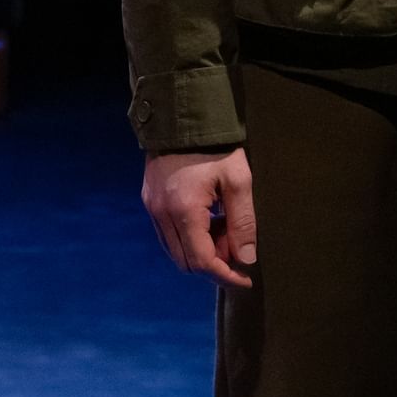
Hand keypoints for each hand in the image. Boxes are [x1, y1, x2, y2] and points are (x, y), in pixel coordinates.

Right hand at [141, 148, 256, 288]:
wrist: (182, 117)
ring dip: (201, 252)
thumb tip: (246, 259)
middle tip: (238, 249)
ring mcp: (152, 207)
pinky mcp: (150, 199)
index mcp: (183, 210)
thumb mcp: (238, 180)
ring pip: (175, 250)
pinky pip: (168, 234)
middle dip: (215, 265)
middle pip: (186, 262)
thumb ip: (243, 222)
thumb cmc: (215, 147)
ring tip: (225, 231)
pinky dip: (189, 238)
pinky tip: (209, 219)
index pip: (202, 261)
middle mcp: (161, 214)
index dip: (226, 276)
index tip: (246, 278)